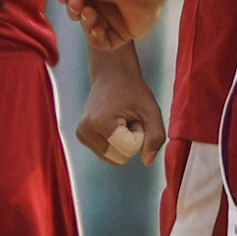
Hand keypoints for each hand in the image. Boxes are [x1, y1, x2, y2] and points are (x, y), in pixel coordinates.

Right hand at [54, 0, 134, 50]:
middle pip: (79, 13)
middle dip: (74, 10)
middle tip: (79, 4)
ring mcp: (116, 16)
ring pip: (90, 27)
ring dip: (86, 21)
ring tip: (91, 12)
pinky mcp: (126, 31)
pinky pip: (105, 42)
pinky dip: (97, 38)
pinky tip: (99, 28)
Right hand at [77, 48, 166, 165]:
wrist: (111, 73)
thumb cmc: (133, 89)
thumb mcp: (151, 110)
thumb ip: (155, 136)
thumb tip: (147, 162)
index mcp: (101, 123)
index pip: (129, 150)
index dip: (139, 135)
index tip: (134, 116)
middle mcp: (86, 131)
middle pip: (119, 157)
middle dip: (129, 141)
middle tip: (128, 118)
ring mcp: (81, 134)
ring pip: (112, 157)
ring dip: (122, 142)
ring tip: (121, 119)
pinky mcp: (81, 136)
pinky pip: (105, 153)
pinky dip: (114, 142)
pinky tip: (114, 122)